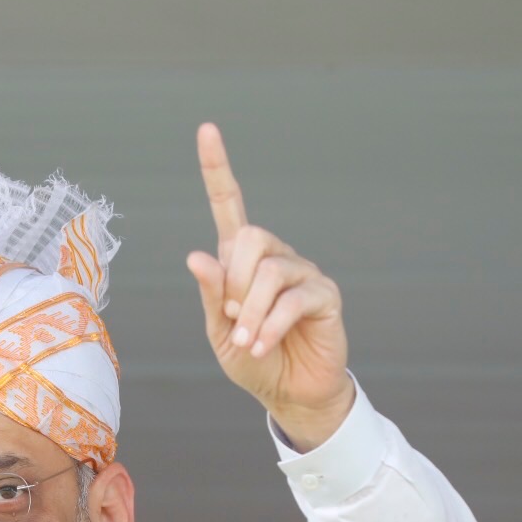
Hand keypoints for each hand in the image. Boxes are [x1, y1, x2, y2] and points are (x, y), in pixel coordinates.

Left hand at [187, 122, 355, 449]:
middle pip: (250, 238)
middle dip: (233, 283)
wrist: (289, 392)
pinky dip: (270, 325)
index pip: (229, 205)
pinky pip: (292, 299)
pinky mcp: (324, 295)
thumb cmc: (253, 359)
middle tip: (231, 319)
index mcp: (241, 260)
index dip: (217, 169)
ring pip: (269, 272)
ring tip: (247, 340)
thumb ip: (211, 295)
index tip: (206, 129)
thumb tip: (197, 255)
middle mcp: (274, 256)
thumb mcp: (219, 331)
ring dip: (249, 313)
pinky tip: (263, 345)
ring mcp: (302, 272)